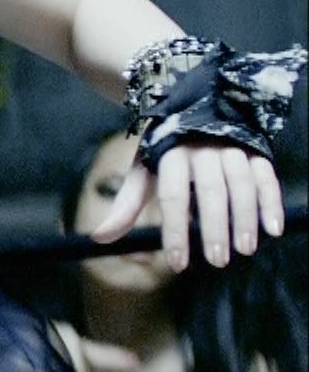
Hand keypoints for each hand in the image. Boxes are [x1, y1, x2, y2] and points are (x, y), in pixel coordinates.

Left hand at [89, 140, 284, 270]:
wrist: (193, 107)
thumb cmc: (165, 150)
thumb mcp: (143, 172)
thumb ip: (126, 206)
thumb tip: (98, 238)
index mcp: (170, 154)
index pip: (171, 197)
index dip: (175, 231)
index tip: (178, 263)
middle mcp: (202, 149)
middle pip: (210, 191)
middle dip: (214, 228)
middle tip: (216, 261)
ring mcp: (231, 148)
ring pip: (241, 184)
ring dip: (244, 218)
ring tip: (244, 250)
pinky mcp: (255, 150)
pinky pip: (266, 177)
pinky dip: (271, 202)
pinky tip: (272, 228)